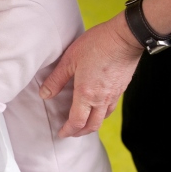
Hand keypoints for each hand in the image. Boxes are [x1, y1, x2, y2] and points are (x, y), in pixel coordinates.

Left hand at [40, 12, 143, 137]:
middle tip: (70, 133)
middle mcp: (102, 99)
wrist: (125, 37)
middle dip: (80, 132)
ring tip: (83, 123)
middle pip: (92, 126)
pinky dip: (102, 114)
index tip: (61, 133)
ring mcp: (114, 94)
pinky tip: (97, 108)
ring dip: (91, 125)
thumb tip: (45, 94)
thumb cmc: (97, 45)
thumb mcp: (70, 60)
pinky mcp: (122, 88)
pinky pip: (111, 108)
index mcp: (86, 94)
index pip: (77, 121)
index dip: (68, 130)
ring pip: (103, 119)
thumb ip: (56, 79)